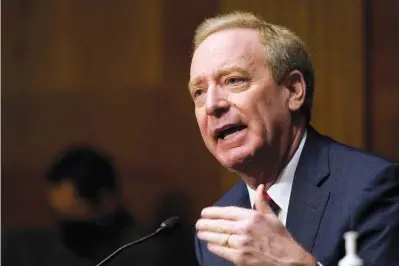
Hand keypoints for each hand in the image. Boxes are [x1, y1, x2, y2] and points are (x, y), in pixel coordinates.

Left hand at [196, 184, 315, 265]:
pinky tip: (210, 244)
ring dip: (206, 235)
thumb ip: (261, 202)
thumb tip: (260, 187)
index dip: (212, 212)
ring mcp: (241, 244)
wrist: (289, 261)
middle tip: (198, 223)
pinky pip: (221, 250)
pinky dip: (214, 247)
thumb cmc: (281, 238)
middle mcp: (244, 228)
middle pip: (218, 224)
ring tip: (200, 233)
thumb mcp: (272, 217)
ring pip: (217, 237)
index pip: (226, 212)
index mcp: (252, 216)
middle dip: (205, 224)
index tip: (204, 212)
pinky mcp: (239, 258)